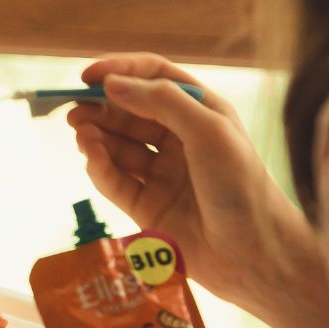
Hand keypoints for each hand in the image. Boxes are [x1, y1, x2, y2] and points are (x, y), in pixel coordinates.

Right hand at [67, 53, 299, 305]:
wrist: (255, 256)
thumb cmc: (242, 186)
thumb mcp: (208, 130)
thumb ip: (160, 101)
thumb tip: (111, 84)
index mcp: (199, 112)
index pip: (153, 77)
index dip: (120, 71)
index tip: (88, 76)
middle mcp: (179, 138)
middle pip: (128, 112)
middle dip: (99, 107)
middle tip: (73, 109)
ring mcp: (162, 173)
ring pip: (116, 145)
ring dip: (95, 136)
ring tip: (81, 134)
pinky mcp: (147, 206)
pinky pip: (115, 180)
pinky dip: (99, 167)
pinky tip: (93, 158)